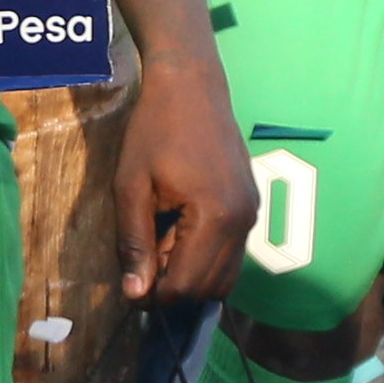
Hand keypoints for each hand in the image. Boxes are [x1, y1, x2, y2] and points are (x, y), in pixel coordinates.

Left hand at [110, 50, 255, 303]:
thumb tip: (136, 295)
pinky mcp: (252, 206)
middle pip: (212, 286)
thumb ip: (134, 243)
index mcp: (216, 218)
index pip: (189, 284)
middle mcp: (244, 222)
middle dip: (175, 287)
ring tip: (157, 245)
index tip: (130, 286)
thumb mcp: (131, 187)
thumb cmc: (154, 131)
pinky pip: (232, 252)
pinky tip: (176, 232)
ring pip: (226, 274)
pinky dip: (205, 256)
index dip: (157, 295)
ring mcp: (253, 214)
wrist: (191, 87)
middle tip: (141, 263)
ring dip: (191, 273)